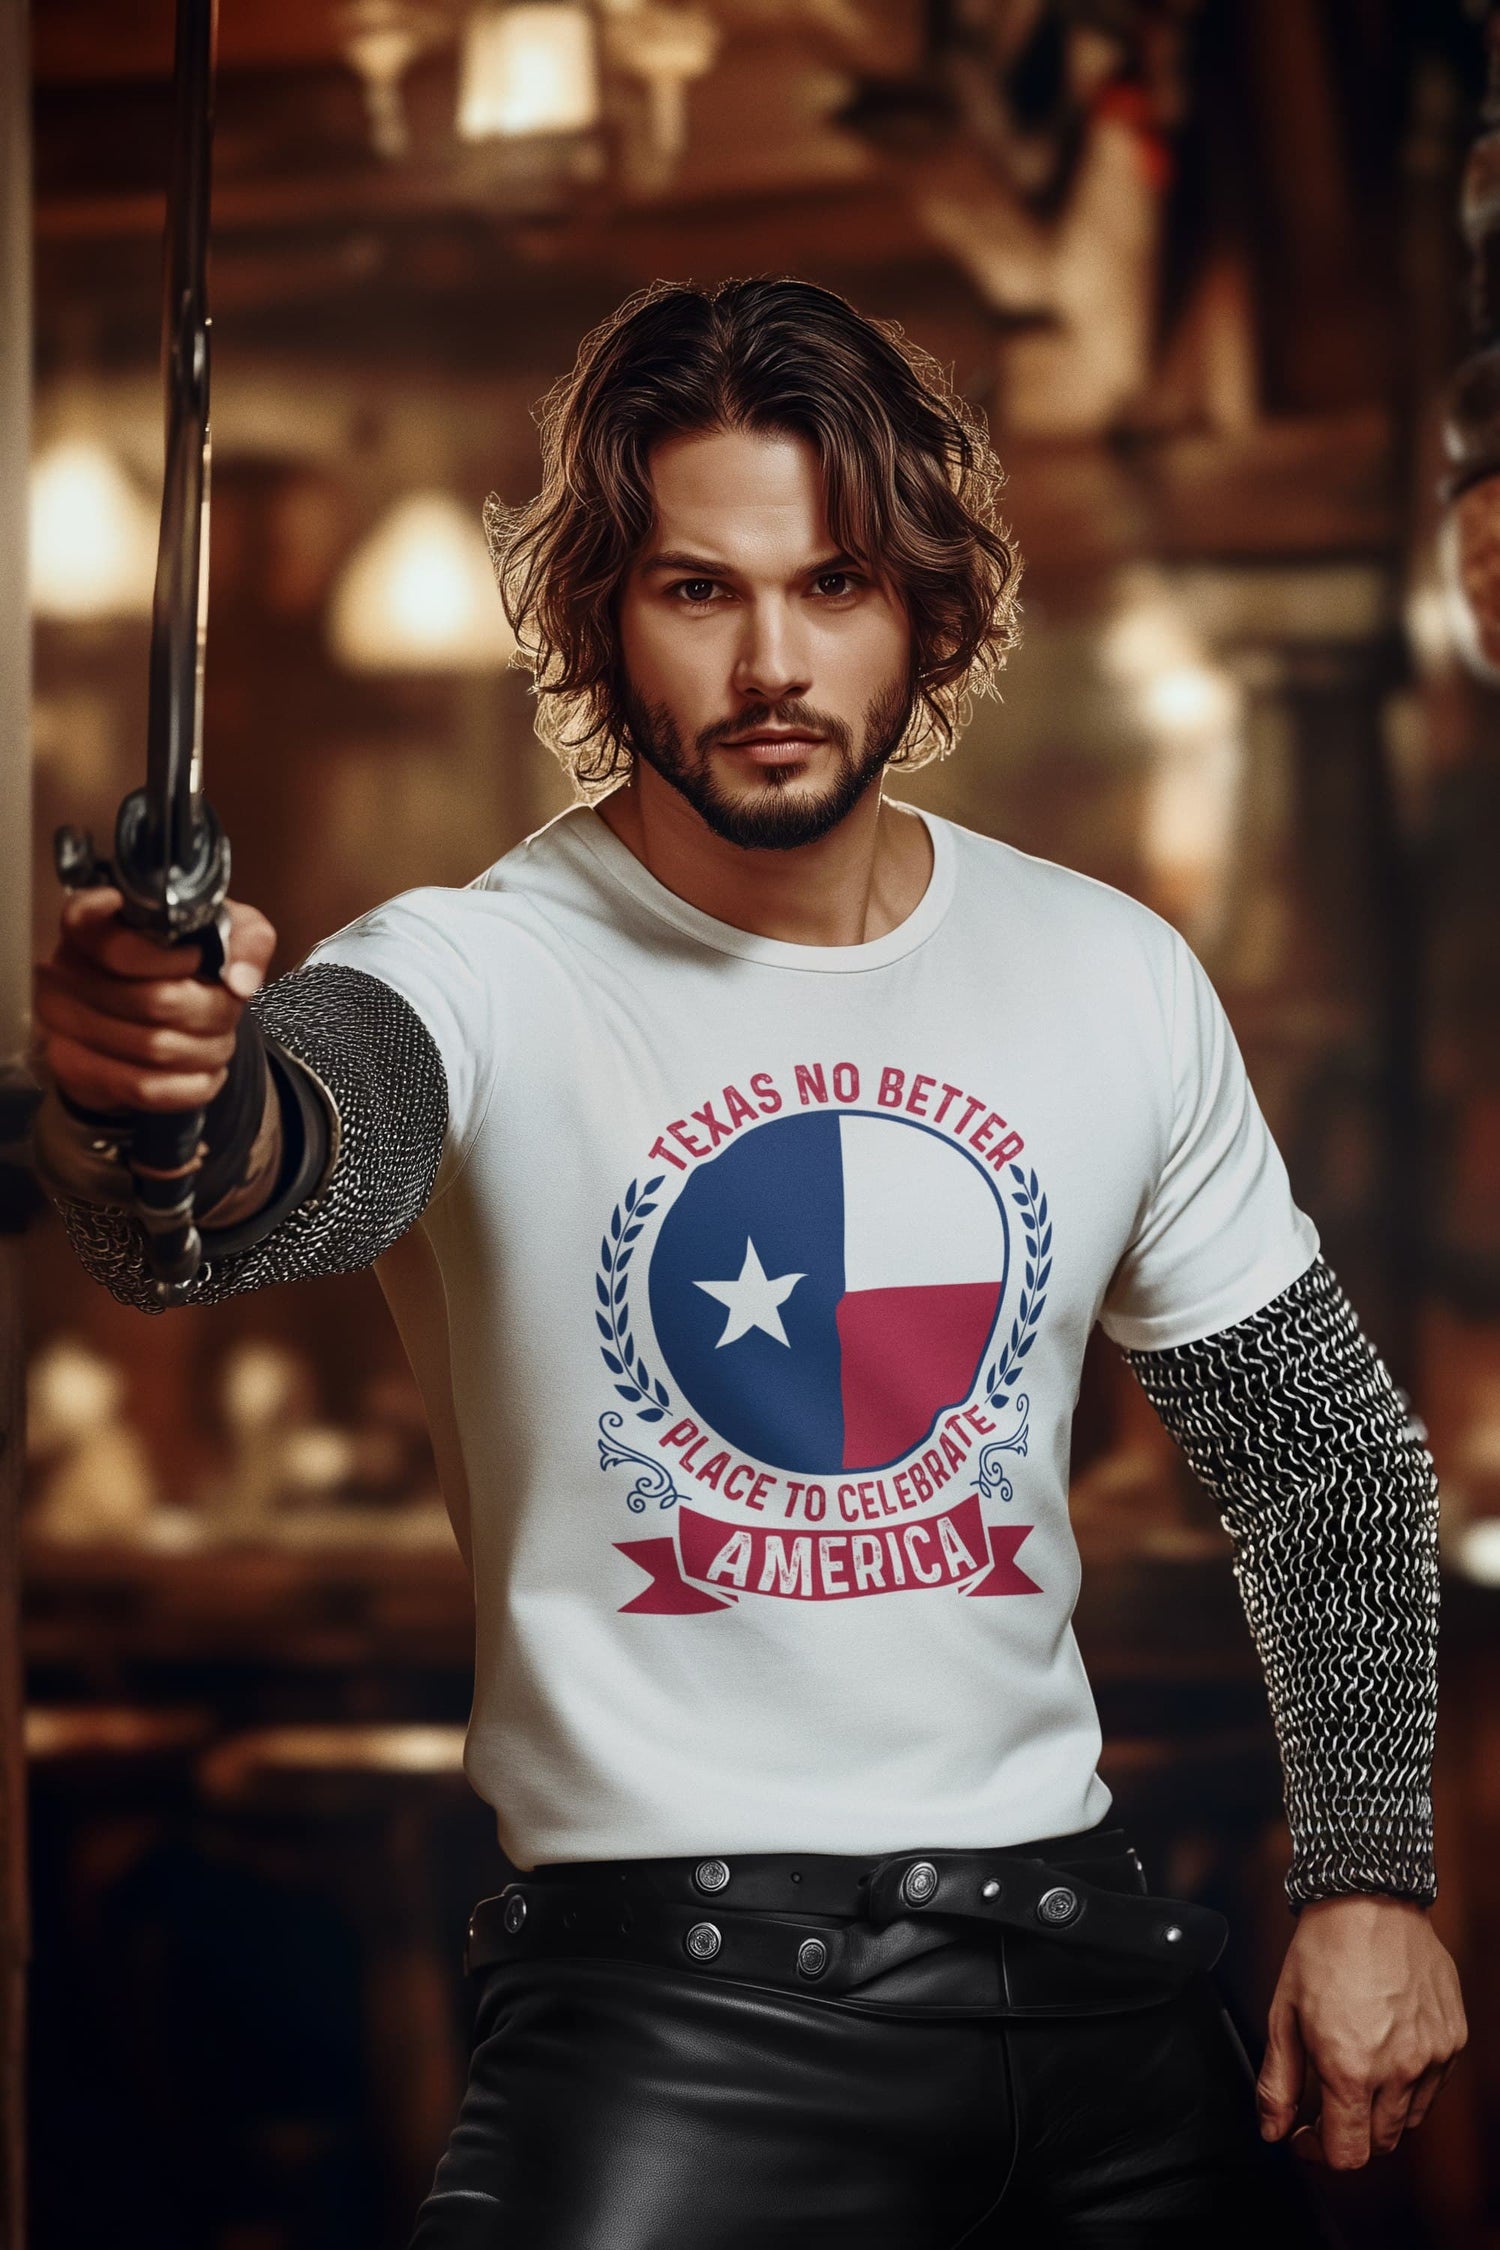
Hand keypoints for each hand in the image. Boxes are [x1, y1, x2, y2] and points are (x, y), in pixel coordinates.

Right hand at [33, 889, 276, 1112]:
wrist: (135, 1004)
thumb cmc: (181, 954)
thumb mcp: (220, 929)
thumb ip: (244, 939)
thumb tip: (241, 984)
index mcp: (90, 922)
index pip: (123, 950)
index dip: (176, 961)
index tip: (201, 960)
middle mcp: (63, 969)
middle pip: (155, 1002)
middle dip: (212, 1011)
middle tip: (229, 1010)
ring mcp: (61, 1022)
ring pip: (155, 1049)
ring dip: (209, 1050)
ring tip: (222, 1040)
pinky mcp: (73, 1067)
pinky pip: (143, 1088)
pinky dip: (192, 1086)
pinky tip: (209, 1072)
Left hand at [1258, 1894, 1465, 2168]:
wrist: (1369, 1901)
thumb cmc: (1323, 1952)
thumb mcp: (1283, 2015)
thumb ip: (1277, 2082)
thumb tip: (1272, 2130)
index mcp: (1350, 2069)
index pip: (1347, 2155)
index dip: (1319, 2153)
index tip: (1305, 2135)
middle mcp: (1398, 2071)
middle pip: (1380, 2144)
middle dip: (1348, 2134)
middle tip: (1326, 2106)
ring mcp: (1432, 2057)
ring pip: (1409, 2120)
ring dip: (1380, 2113)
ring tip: (1357, 2073)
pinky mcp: (1452, 2041)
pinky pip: (1433, 2087)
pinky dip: (1410, 2086)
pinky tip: (1387, 2054)